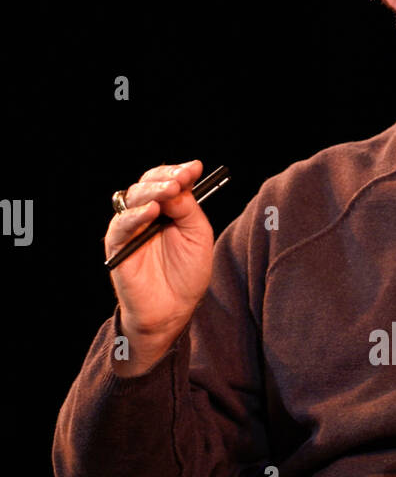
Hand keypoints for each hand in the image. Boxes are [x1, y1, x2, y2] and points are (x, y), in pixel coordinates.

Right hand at [104, 159, 213, 340]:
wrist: (173, 309)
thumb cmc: (186, 273)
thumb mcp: (198, 236)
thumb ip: (188, 209)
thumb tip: (177, 185)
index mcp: (167, 208)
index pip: (168, 180)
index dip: (180, 171)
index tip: (196, 167)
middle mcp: (147, 212)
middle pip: (149, 183)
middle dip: (166, 177)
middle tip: (182, 177)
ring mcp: (131, 226)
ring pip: (134, 197)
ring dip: (153, 191)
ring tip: (171, 190)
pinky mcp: (117, 243)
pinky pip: (122, 223)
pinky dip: (136, 215)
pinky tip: (152, 210)